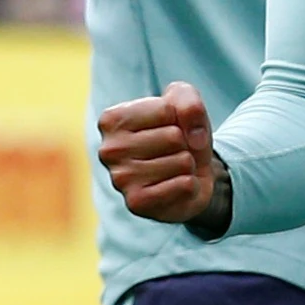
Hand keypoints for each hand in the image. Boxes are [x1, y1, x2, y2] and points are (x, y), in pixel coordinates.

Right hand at [97, 81, 216, 223]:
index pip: (166, 109)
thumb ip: (189, 101)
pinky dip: (191, 184)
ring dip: (188, 164)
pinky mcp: (137, 203)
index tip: (168, 126)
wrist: (188, 173)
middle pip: (174, 136)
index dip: (178, 117)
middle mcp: (109, 150)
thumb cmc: (180, 133)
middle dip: (184, 142)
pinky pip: (186, 184)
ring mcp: (120, 179)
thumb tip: (195, 138)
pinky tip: (174, 185)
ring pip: (182, 161)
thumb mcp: (185, 102)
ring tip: (173, 167)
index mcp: (112, 120)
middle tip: (172, 151)